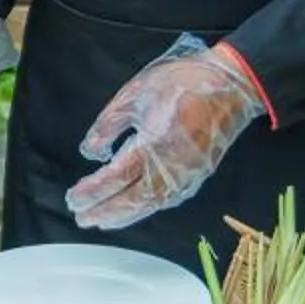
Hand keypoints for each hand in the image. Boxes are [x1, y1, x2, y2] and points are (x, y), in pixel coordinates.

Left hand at [64, 37, 266, 232]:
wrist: (230, 85)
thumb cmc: (184, 83)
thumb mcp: (134, 93)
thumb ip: (108, 124)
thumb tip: (90, 150)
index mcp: (154, 144)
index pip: (115, 178)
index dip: (92, 191)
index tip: (74, 198)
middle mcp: (172, 167)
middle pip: (132, 200)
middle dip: (104, 211)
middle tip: (81, 217)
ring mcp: (188, 174)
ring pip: (151, 205)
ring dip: (124, 215)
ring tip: (102, 220)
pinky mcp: (197, 174)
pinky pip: (167, 200)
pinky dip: (147, 208)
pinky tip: (135, 209)